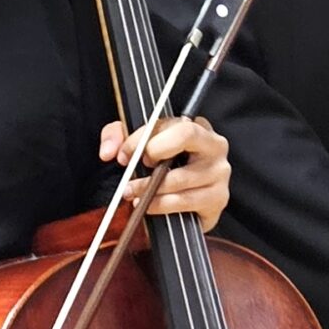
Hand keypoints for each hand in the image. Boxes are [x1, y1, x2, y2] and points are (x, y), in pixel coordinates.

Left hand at [101, 115, 229, 231]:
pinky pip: (186, 201)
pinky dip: (162, 205)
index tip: (124, 154)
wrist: (182, 206)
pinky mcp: (217, 200)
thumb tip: (108, 151)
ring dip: (150, 187)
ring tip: (131, 192)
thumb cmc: (162, 170)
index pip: (172, 122)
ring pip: (180, 176)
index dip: (143, 137)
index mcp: (197, 127)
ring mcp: (219, 173)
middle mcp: (214, 146)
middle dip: (154, 152)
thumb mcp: (137, 146)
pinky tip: (148, 206)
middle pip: (186, 135)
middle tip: (134, 169)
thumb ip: (117, 137)